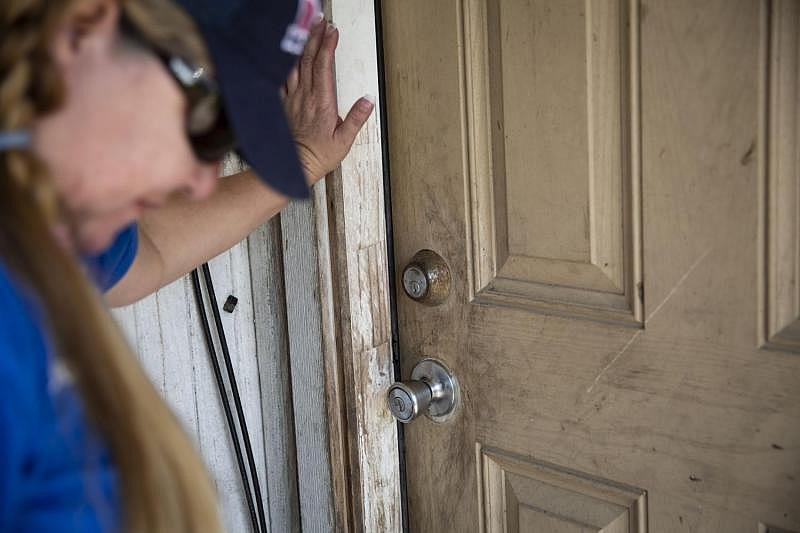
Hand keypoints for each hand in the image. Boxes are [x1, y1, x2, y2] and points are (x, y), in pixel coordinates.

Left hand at [282, 19, 374, 184]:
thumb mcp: (344, 140)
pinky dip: (285, 62)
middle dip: (316, 38)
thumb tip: (368, 100)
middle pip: (309, 59)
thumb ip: (356, 118)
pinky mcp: (284, 104)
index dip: (328, 46)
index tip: (333, 31)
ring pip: (295, 65)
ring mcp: (292, 98)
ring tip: (308, 31)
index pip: (324, 66)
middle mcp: (305, 97)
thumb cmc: (319, 155)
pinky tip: (286, 55)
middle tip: (321, 22)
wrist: (294, 166)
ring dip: (302, 45)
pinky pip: (282, 78)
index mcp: (322, 102)